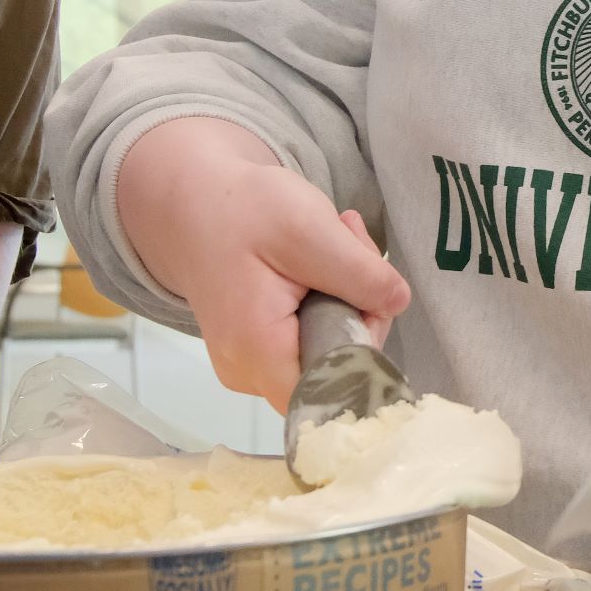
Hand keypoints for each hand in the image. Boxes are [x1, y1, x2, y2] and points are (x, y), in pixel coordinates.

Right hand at [117, 118, 410, 410]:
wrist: (192, 200)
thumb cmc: (243, 210)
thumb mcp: (309, 229)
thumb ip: (359, 273)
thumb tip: (398, 304)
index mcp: (256, 351)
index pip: (333, 390)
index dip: (368, 347)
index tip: (370, 292)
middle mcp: (249, 372)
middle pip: (337, 364)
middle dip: (362, 305)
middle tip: (353, 244)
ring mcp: (252, 364)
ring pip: (331, 346)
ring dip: (349, 295)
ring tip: (336, 239)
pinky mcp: (260, 348)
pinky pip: (315, 335)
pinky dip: (331, 297)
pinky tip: (322, 255)